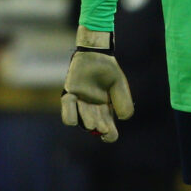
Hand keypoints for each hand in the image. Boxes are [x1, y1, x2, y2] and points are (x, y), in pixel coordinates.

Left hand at [61, 26, 133, 142]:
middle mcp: (92, 109)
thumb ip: (124, 101)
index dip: (109, 135)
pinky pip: (67, 106)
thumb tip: (123, 118)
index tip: (109, 133)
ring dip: (87, 122)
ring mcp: (80, 102)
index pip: (108, 130)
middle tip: (104, 127)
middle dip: (100, 127)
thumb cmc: (109, 71)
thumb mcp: (120, 86)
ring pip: (81, 118)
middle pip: (96, 125)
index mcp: (106, 110)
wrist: (97, 54)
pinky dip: (69, 113)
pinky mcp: (70, 93)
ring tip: (92, 124)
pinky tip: (73, 120)